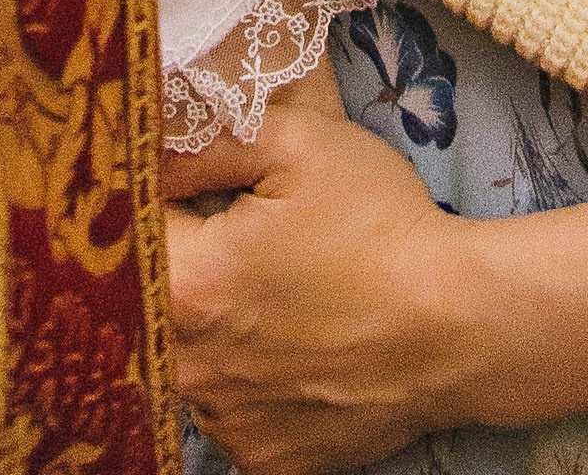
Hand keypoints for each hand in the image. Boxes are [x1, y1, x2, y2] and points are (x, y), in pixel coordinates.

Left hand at [167, 97, 474, 474]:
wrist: (459, 326)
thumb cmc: (381, 227)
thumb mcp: (297, 145)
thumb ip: (204, 144)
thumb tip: (148, 148)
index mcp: (187, 284)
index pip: (129, 231)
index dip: (150, 201)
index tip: (178, 188)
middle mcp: (189, 369)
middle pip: (148, 304)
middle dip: (178, 266)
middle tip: (231, 241)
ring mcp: (225, 423)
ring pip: (185, 362)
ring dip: (209, 330)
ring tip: (271, 297)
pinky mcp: (262, 460)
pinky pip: (227, 413)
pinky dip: (245, 382)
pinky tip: (287, 349)